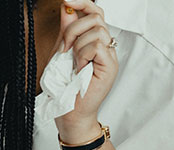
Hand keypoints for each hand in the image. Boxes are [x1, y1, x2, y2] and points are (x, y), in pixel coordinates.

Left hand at [53, 0, 118, 143]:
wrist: (70, 114)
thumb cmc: (66, 89)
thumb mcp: (62, 52)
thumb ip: (66, 29)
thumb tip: (67, 6)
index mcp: (96, 42)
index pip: (96, 12)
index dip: (83, 3)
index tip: (67, 0)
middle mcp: (107, 47)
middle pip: (96, 17)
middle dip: (74, 28)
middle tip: (64, 48)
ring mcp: (110, 57)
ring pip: (96, 30)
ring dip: (78, 45)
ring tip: (74, 63)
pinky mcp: (110, 67)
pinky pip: (97, 46)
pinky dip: (83, 55)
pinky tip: (80, 68)